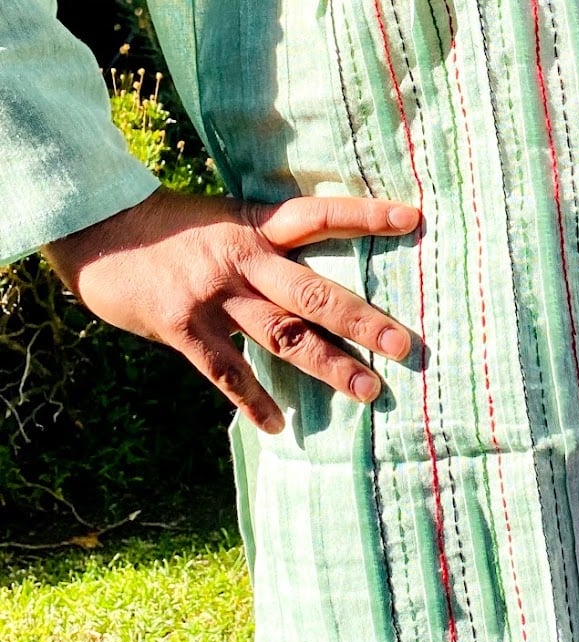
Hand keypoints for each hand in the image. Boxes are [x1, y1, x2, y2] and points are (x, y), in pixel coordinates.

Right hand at [44, 187, 419, 433]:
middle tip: (404, 344)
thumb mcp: (228, 220)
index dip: (365, 216)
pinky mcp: (183, 329)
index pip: (320, 215)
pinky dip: (253, 401)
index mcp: (256, 226)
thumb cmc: (175, 227)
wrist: (102, 232)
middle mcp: (242, 260)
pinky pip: (226, 372)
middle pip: (312, 292)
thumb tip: (319, 267)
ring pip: (282, 336)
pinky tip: (279, 426)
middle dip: (362, 320)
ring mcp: (213, 297)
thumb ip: (270, 242)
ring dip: (327, 366)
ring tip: (368, 390)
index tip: (412, 218)